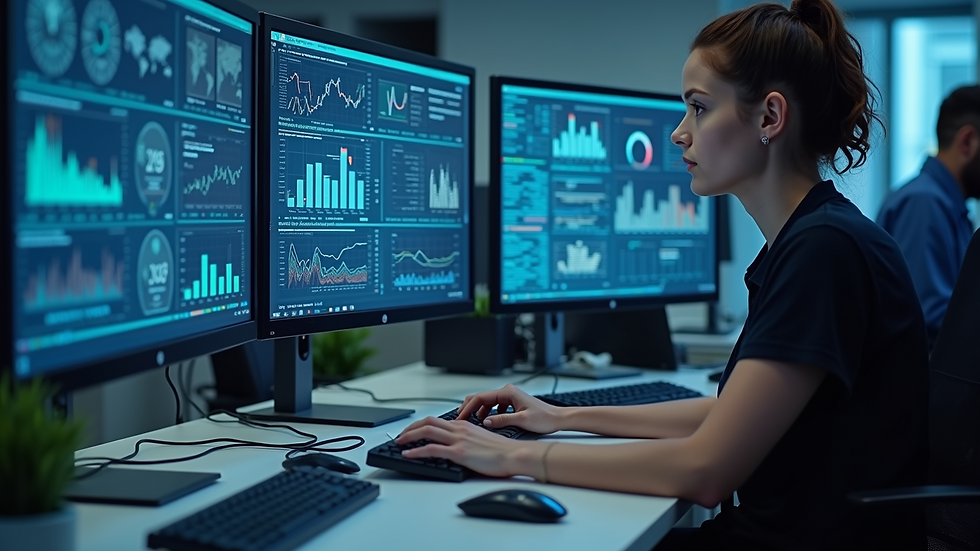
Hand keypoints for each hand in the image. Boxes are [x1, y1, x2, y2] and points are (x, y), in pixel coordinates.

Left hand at [396, 416, 522, 476]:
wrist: (514, 454)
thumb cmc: (503, 451)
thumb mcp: (481, 440)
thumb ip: (467, 439)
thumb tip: (457, 446)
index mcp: (464, 425)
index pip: (436, 421)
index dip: (420, 425)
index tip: (412, 431)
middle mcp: (459, 429)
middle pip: (427, 422)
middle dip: (410, 428)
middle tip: (400, 436)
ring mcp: (458, 440)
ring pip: (426, 431)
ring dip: (408, 436)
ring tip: (398, 443)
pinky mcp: (459, 453)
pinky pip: (432, 449)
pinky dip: (416, 451)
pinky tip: (408, 454)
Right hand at [457, 383, 563, 434]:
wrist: (558, 418)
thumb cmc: (545, 418)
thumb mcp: (521, 421)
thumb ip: (501, 420)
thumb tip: (485, 422)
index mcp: (508, 392)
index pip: (481, 397)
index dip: (468, 408)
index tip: (461, 417)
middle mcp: (508, 391)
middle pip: (482, 397)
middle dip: (470, 407)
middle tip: (460, 418)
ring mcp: (510, 396)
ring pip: (488, 402)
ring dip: (479, 411)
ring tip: (472, 422)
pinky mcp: (513, 402)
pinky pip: (495, 406)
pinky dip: (488, 412)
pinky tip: (488, 421)